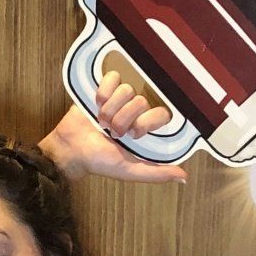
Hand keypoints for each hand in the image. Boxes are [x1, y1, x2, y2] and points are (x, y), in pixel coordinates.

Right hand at [39, 97, 187, 185]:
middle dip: (123, 119)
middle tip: (113, 131)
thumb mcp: (130, 170)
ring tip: (102, 121)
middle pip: (141, 101)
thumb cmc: (100, 162)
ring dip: (109, 109)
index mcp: (147, 127)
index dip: (145, 123)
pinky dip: (102, 92)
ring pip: (126, 89)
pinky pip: (112, 77)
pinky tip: (96, 105)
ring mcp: (122, 98)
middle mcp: (137, 110)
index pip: (161, 112)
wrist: (71, 150)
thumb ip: (157, 173)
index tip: (132, 135)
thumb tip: (184, 178)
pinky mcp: (105, 87)